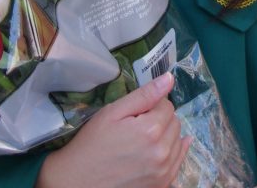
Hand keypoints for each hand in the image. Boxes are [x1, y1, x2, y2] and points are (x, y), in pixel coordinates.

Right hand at [36, 72, 190, 187]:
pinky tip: (164, 148)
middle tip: (139, 123)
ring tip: (145, 138)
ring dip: (167, 135)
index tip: (137, 110)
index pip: (167, 105)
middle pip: (174, 122)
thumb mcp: (113, 112)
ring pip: (178, 141)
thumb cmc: (93, 142)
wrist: (79, 180)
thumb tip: (169, 78)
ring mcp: (164, 172)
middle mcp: (162, 152)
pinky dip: (174, 152)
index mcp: (151, 130)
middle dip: (161, 118)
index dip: (152, 103)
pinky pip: (178, 163)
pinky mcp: (161, 185)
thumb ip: (144, 95)